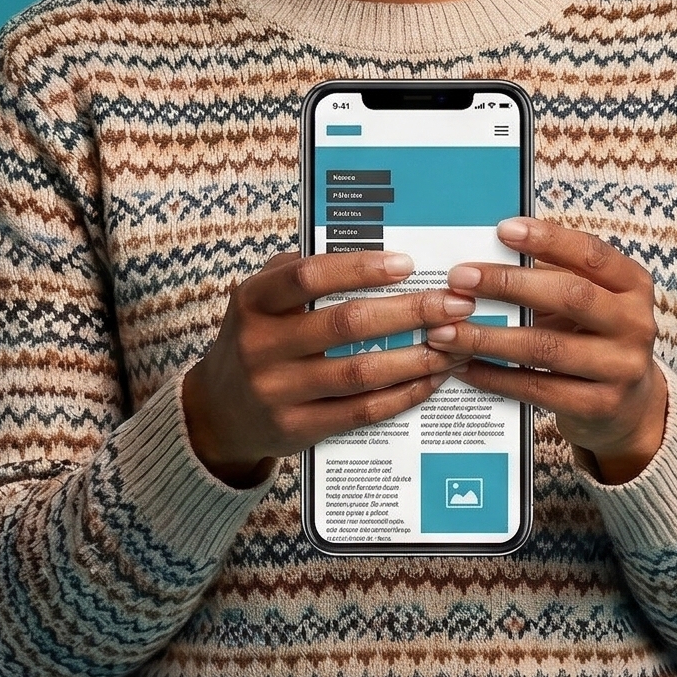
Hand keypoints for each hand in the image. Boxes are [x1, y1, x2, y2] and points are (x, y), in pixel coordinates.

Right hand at [180, 250, 477, 486]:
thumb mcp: (261, 298)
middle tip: (456, 304)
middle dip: (410, 312)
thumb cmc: (258, 339)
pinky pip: (362, 410)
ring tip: (456, 343)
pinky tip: (431, 379)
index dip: (360, 268)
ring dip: (417, 357)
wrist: (220, 412)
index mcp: (253, 302)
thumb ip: (301, 271)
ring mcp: (278, 392)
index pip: (308, 277)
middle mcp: (261, 346)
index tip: (408, 264)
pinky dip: (403, 393)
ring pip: (361, 371)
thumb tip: (371, 247)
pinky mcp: (298, 429)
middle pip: (346, 324)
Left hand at [428, 217, 668, 484]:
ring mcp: (621, 368)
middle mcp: (636, 324)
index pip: (592, 254)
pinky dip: (495, 377)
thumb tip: (490, 254)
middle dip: (509, 284)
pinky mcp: (599, 405)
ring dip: (489, 338)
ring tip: (445, 331)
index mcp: (634, 285)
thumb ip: (555, 276)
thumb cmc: (596, 336)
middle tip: (460, 278)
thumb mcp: (592, 300)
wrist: (629, 404)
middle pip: (570, 297)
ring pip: (546, 348)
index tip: (503, 230)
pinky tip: (465, 367)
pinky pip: (537, 389)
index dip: (549, 239)